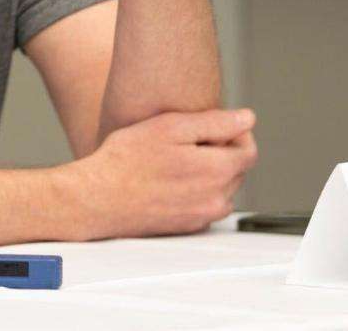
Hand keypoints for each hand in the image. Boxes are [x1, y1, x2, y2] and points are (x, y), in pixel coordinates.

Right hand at [68, 109, 257, 239]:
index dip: (236, 132)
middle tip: (188, 139)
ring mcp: (201, 217)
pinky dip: (197, 191)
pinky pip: (205, 205)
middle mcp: (214, 200)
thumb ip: (215, 122)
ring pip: (222, 189)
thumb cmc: (127, 160)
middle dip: (222, 151)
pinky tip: (170, 179)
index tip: (215, 125)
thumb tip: (248, 119)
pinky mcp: (186, 227)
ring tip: (178, 159)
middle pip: (237, 170)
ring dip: (210, 172)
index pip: (249, 151)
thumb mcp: (170, 126)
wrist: (98, 198)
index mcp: (216, 172)